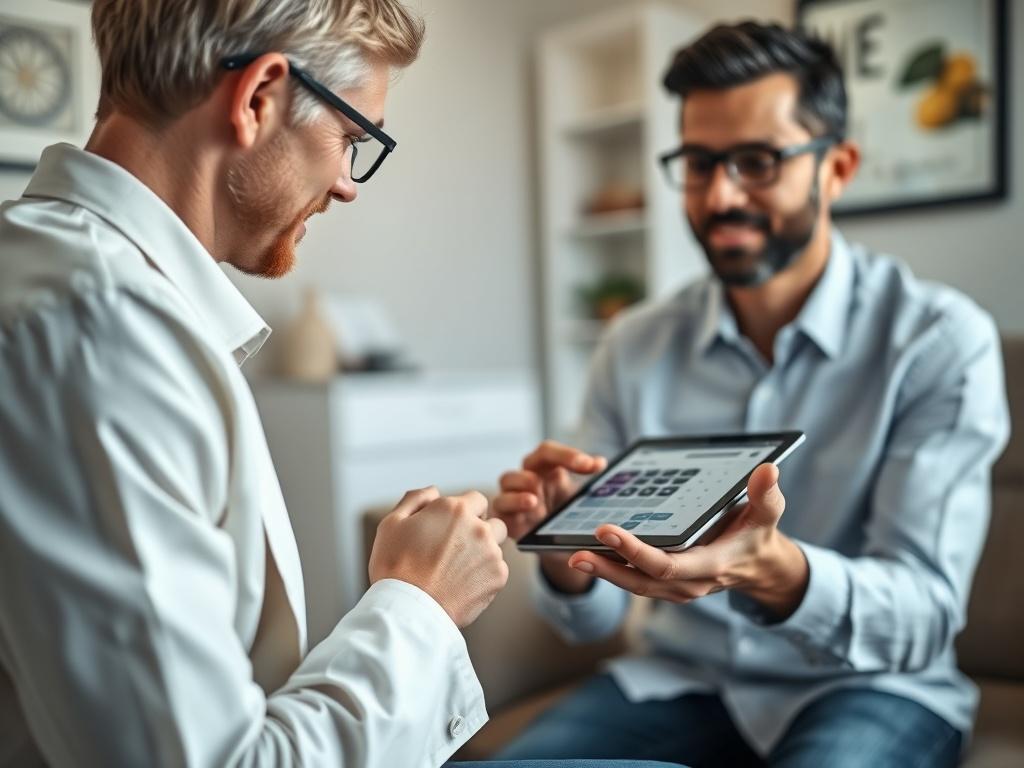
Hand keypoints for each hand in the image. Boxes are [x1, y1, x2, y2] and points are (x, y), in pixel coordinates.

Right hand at [369, 487, 508, 627]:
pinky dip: (484, 576)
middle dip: (480, 532)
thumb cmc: (396, 568)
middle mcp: (478, 527)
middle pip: (493, 522)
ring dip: (483, 554)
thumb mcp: (392, 523)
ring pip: (496, 547)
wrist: (408, 610)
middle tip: (456, 550)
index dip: (466, 512)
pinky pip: (498, 570)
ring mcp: (491, 552)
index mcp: (454, 509)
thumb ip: (416, 499)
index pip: (477, 499)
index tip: (455, 527)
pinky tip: (462, 585)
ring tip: (456, 571)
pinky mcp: (498, 577)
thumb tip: (434, 491)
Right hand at [491, 440, 605, 592]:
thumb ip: (591, 487)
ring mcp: (512, 495)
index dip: (568, 455)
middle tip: (559, 478)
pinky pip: (499, 508)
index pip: (550, 452)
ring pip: (507, 479)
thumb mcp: (580, 502)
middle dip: (551, 463)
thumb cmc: (565, 517)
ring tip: (536, 501)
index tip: (594, 466)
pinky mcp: (505, 517)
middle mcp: (527, 477)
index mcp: (546, 468)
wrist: (554, 548)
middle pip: (529, 460)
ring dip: (522, 487)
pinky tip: (527, 515)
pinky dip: (511, 508)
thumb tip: (602, 464)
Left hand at [566, 464, 809, 618]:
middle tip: (574, 552)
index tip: (606, 530)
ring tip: (570, 554)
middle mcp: (688, 583)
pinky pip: (633, 579)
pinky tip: (585, 551)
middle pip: (639, 581)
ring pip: (632, 584)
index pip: (665, 565)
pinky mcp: (664, 584)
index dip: (634, 551)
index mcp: (709, 565)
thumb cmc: (758, 533)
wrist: (758, 565)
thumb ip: (765, 495)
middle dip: (607, 568)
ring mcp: (675, 588)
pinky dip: (610, 568)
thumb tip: (768, 470)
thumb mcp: (768, 514)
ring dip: (602, 571)